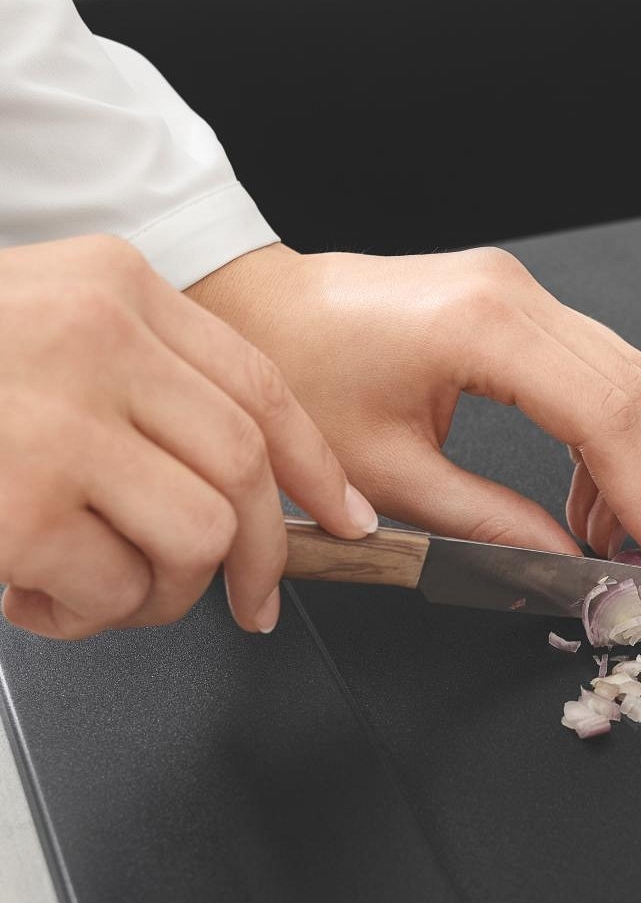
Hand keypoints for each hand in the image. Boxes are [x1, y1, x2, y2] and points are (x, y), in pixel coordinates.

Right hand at [0, 236, 376, 639]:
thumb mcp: (42, 333)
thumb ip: (139, 386)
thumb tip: (248, 490)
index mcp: (113, 288)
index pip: (260, 387)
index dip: (317, 466)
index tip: (346, 517)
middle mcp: (96, 340)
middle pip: (247, 471)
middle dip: (260, 556)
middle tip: (245, 599)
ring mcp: (57, 421)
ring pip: (200, 537)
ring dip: (163, 591)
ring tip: (97, 585)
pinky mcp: (19, 505)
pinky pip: (116, 591)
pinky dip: (85, 613)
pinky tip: (30, 588)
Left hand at [186, 244, 640, 570]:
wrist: (256, 309)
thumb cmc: (298, 376)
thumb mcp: (388, 475)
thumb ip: (485, 523)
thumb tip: (558, 562)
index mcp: (480, 328)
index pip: (601, 414)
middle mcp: (512, 294)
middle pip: (627, 388)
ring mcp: (517, 289)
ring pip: (619, 374)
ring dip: (629, 456)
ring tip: (610, 532)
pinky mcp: (513, 300)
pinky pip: (589, 365)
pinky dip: (602, 430)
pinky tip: (586, 487)